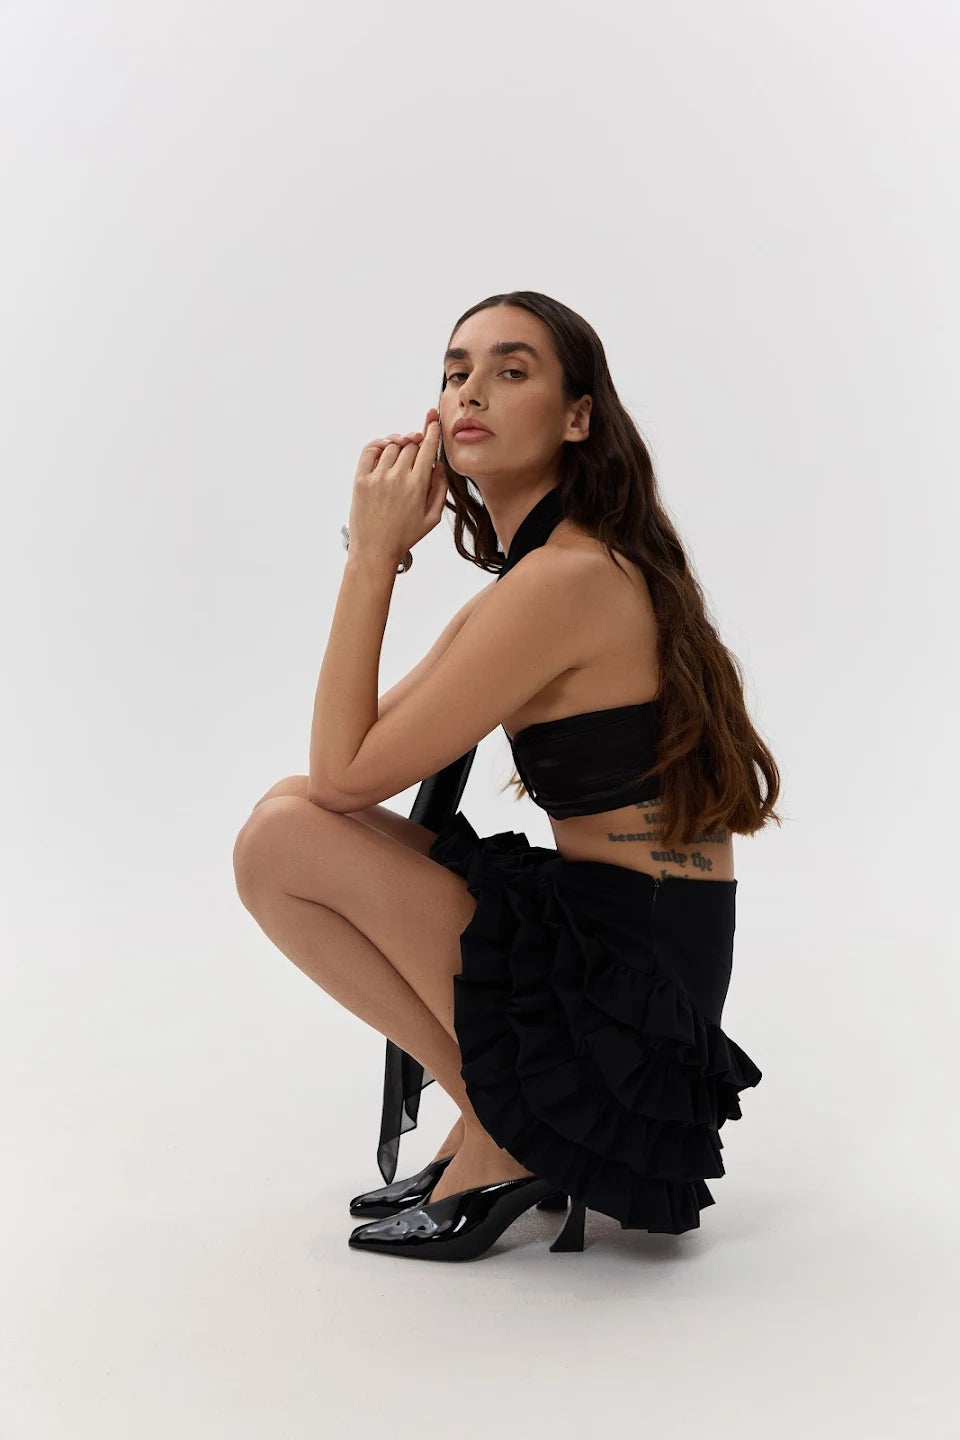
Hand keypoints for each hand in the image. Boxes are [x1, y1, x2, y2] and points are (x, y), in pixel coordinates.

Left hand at [348, 407, 445, 565]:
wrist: (375, 549)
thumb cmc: (404, 536)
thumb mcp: (432, 518)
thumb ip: (440, 489)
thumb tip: (439, 466)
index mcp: (417, 485)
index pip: (427, 448)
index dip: (431, 430)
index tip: (432, 420)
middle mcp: (397, 477)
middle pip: (410, 445)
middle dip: (416, 441)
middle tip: (418, 445)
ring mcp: (377, 477)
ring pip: (392, 446)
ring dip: (400, 444)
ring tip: (403, 451)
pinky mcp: (361, 480)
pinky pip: (370, 450)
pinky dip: (379, 444)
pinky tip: (386, 447)